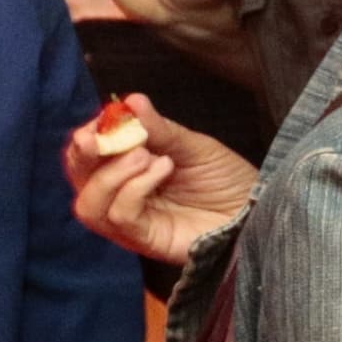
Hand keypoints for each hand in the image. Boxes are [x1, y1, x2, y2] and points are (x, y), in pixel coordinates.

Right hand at [66, 100, 253, 265]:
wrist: (261, 208)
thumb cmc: (228, 178)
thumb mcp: (193, 146)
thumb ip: (160, 129)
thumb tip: (131, 101)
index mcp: (127, 173)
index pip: (86, 158)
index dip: (85, 139)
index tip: (100, 120)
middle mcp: (122, 199)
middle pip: (80, 181)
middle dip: (84, 156)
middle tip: (100, 137)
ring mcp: (133, 223)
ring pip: (90, 204)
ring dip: (112, 174)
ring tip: (146, 155)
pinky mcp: (147, 240)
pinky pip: (121, 217)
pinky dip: (134, 189)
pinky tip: (162, 169)